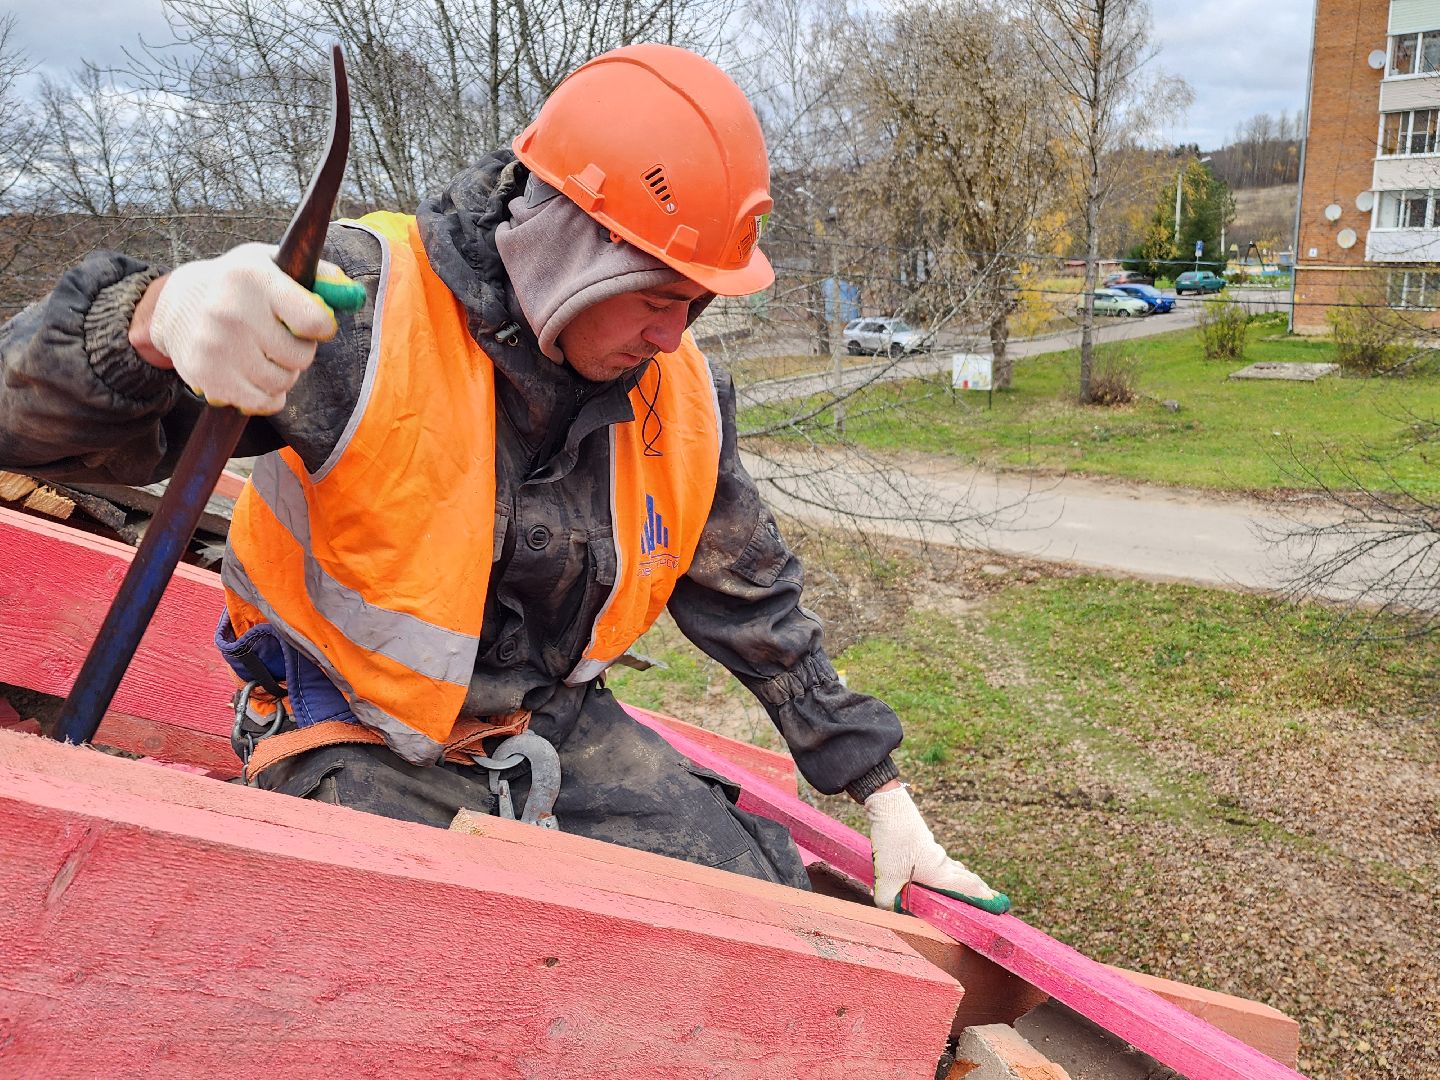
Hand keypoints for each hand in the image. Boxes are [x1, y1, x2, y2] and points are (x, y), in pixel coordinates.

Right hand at [134, 244, 364, 414]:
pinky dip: (268, 395)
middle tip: (280, 337)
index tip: (314, 325)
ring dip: (283, 373)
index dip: (322, 328)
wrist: (175, 302)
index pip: (314, 321)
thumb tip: (351, 294)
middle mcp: (232, 312)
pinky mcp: (207, 376)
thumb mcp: (272, 265)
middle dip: (299, 350)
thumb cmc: (238, 285)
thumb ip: (316, 277)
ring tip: (265, 354)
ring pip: (282, 382)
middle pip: (300, 356)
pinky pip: (262, 403)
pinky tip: (255, 374)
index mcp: (254, 279)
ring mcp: (216, 346)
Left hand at [865, 784, 1009, 914]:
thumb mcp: (886, 878)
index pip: (967, 888)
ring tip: (974, 884)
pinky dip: (950, 867)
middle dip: (979, 888)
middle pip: (966, 877)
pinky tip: (945, 866)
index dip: (982, 897)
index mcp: (939, 874)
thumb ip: (887, 900)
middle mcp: (942, 862)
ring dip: (965, 877)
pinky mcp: (925, 841)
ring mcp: (935, 850)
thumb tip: (889, 910)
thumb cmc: (892, 845)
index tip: (998, 903)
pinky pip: (944, 859)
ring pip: (955, 867)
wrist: (891, 808)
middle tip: (993, 897)